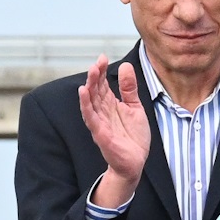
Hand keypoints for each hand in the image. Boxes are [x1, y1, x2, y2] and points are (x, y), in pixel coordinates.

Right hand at [81, 58, 151, 208]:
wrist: (135, 162)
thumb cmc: (133, 137)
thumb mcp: (135, 108)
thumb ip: (129, 89)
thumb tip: (125, 66)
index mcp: (110, 105)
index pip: (102, 84)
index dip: (101, 71)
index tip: (102, 56)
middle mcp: (102, 112)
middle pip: (95, 91)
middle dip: (95, 76)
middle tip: (96, 62)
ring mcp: (100, 123)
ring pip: (91, 102)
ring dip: (89, 87)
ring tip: (91, 72)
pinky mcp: (101, 134)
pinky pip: (91, 118)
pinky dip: (86, 106)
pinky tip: (84, 93)